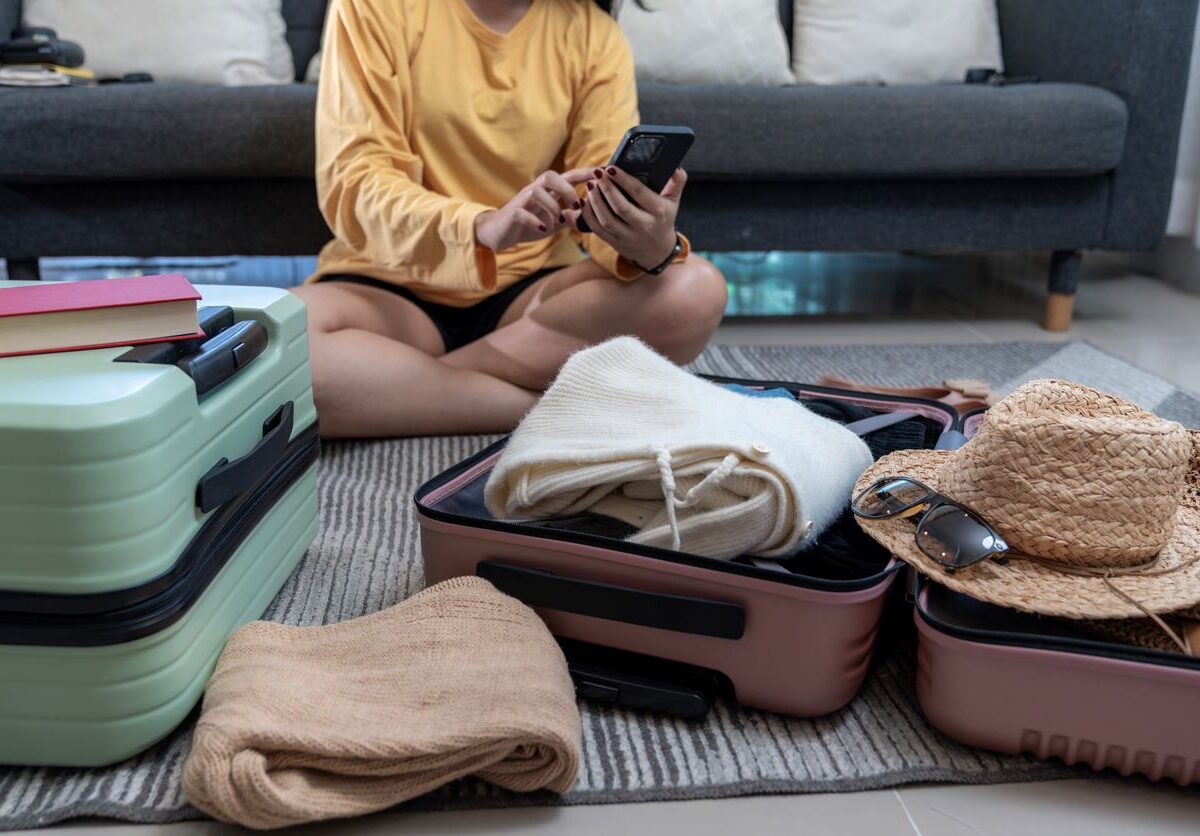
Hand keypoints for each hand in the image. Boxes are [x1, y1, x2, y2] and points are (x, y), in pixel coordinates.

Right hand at [475, 169, 593, 251]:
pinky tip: (544, 228)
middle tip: (576, 205)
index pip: (567, 177)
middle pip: (550, 176)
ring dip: (552, 205)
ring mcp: (521, 201)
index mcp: (546, 192)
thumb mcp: (552, 222)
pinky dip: (535, 220)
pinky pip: (522, 213)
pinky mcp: (511, 214)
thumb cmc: (526, 225)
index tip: (602, 172)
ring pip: (537, 191)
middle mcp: (534, 191)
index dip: (584, 173)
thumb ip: (568, 218)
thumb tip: (588, 216)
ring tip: (558, 220)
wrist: (497, 234)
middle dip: (566, 188)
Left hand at [575, 166, 685, 270]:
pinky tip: (584, 201)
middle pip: (620, 207)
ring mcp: (627, 237)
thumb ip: (676, 183)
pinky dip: (588, 215)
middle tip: (597, 173)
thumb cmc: (663, 221)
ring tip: (590, 184)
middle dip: (606, 188)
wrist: (657, 252)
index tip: (611, 168)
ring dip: (595, 201)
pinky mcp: (615, 243)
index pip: (639, 193)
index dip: (623, 180)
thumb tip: (676, 168)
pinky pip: (597, 229)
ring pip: (606, 219)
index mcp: (658, 212)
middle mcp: (643, 226)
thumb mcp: (673, 202)